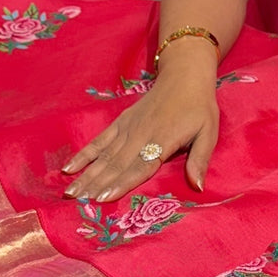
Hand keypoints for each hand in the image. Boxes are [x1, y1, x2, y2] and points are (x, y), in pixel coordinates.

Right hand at [62, 64, 218, 200]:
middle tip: (74, 201)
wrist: (184, 75)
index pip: (139, 167)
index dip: (120, 183)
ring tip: (69, 191)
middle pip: (115, 165)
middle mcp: (140, 135)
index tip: (102, 198)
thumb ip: (200, 160)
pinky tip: (69, 168)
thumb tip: (198, 187)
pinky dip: (84, 154)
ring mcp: (127, 128)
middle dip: (94, 185)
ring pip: (104, 156)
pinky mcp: (120, 122)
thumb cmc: (199, 107)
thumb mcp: (208, 132)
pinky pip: (99, 140)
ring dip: (86, 174)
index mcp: (162, 140)